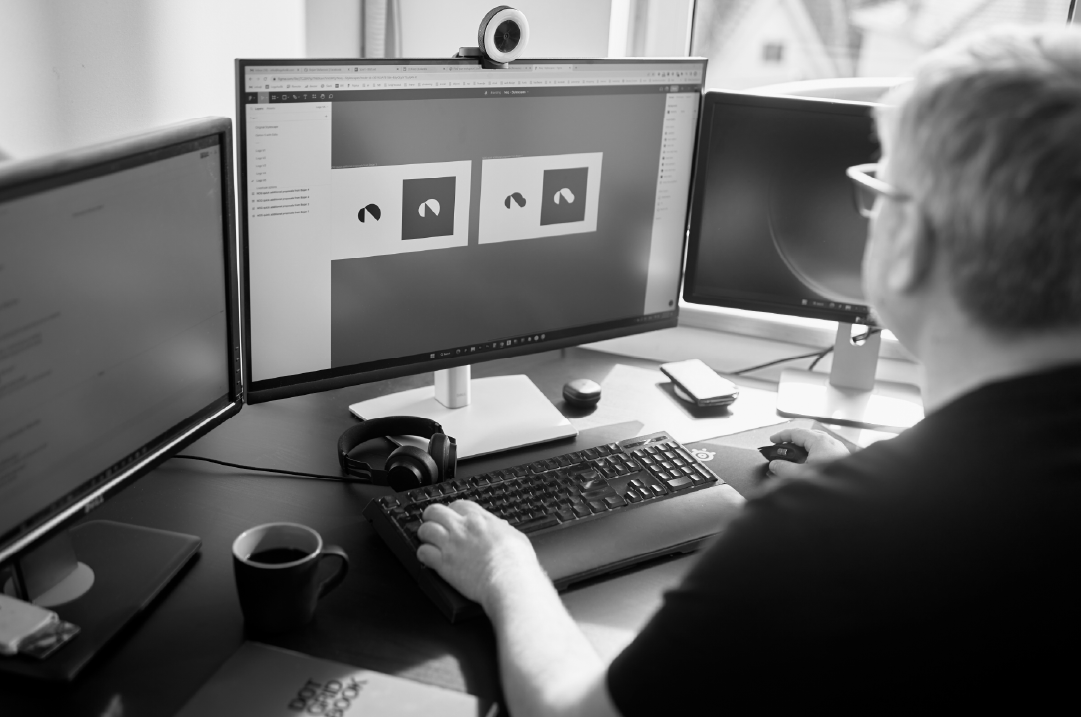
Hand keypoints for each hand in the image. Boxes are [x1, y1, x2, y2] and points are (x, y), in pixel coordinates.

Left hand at [416, 500, 542, 610]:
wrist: (509, 580)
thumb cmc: (517, 562)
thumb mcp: (514, 536)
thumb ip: (501, 529)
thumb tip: (499, 528)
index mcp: (480, 519)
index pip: (457, 504)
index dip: (452, 511)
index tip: (453, 518)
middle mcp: (462, 528)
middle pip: (435, 511)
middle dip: (432, 517)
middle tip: (433, 524)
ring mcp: (451, 544)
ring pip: (425, 529)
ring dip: (425, 535)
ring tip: (428, 540)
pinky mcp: (443, 563)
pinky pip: (423, 552)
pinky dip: (423, 554)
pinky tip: (429, 558)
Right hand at [767, 427, 850, 478]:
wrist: (855, 495)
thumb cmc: (830, 483)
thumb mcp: (800, 475)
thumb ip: (784, 469)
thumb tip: (774, 465)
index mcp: (820, 441)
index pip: (796, 432)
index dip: (782, 435)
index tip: (772, 440)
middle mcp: (831, 442)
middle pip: (807, 436)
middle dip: (793, 442)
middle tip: (782, 449)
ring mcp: (839, 450)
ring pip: (817, 444)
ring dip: (803, 450)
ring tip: (794, 459)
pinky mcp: (843, 460)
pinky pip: (824, 452)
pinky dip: (813, 456)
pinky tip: (809, 467)